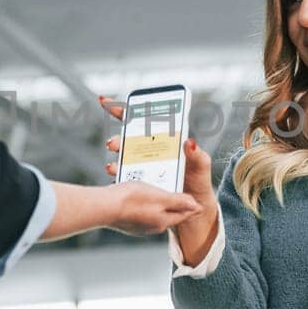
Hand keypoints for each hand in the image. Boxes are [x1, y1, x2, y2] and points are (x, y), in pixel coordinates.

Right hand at [97, 95, 216, 198]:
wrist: (195, 206)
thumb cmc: (198, 181)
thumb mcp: (201, 166)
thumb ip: (197, 155)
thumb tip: (190, 142)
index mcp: (164, 140)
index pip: (142, 121)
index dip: (124, 111)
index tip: (106, 102)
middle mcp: (150, 151)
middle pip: (128, 139)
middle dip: (117, 139)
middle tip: (113, 144)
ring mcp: (144, 166)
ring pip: (124, 157)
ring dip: (116, 158)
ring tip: (113, 163)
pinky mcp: (141, 182)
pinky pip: (126, 176)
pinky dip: (117, 174)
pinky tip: (115, 174)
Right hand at [103, 180, 205, 234]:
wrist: (102, 207)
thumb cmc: (131, 200)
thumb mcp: (160, 197)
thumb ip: (179, 201)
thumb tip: (197, 206)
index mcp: (163, 220)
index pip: (184, 213)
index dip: (191, 205)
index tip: (197, 200)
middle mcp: (152, 226)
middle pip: (169, 212)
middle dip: (174, 202)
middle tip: (177, 190)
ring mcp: (138, 225)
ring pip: (153, 211)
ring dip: (156, 201)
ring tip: (156, 188)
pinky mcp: (126, 221)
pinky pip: (139, 210)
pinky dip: (142, 202)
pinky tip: (137, 193)